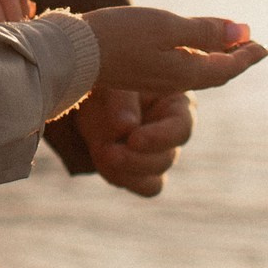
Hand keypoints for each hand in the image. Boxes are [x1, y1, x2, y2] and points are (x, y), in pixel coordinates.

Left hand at [76, 88, 192, 196]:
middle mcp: (172, 132)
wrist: (86, 98)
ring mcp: (159, 155)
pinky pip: (143, 186)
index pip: (180, 128)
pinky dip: (121, 178)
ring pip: (154, 180)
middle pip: (165, 160)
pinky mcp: (143, 171)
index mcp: (176, 104)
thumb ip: (122, 101)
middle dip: (134, 159)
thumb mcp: (112, 82)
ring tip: (102, 151)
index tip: (133, 139)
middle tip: (108, 150)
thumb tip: (127, 127)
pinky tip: (102, 160)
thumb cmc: (106, 81)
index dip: (159, 138)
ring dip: (125, 170)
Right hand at [84, 7, 267, 94]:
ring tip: (231, 47)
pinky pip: (182, 69)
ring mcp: (158, 78)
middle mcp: (176, 80)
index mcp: (187, 71)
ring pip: (200, 72)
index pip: (228, 65)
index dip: (248, 54)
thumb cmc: (121, 35)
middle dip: (238, 59)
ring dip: (220, 59)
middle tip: (256, 47)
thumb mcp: (167, 27)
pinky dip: (198, 59)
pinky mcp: (142, 73)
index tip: (266, 46)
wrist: (75, 54)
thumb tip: (243, 31)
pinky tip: (193, 51)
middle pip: (217, 73)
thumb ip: (206, 31)